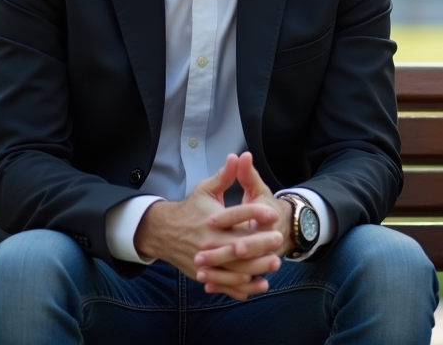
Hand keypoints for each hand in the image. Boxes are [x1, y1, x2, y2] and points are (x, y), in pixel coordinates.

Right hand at [134, 154, 285, 299]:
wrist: (164, 232)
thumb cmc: (191, 208)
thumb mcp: (206, 188)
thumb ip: (225, 175)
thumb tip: (238, 156)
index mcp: (211, 219)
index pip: (235, 215)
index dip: (254, 213)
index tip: (272, 213)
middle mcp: (208, 240)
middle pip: (237, 245)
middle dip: (259, 244)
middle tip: (279, 239)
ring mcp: (205, 260)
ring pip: (233, 267)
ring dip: (255, 267)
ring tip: (274, 263)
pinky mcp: (204, 273)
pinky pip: (225, 283)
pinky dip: (241, 287)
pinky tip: (259, 285)